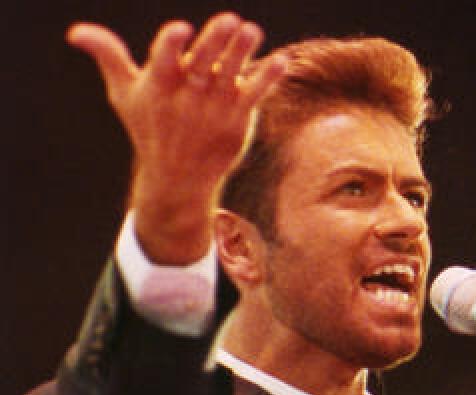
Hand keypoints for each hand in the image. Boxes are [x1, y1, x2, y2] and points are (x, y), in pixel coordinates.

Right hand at [67, 13, 285, 263]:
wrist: (178, 176)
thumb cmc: (148, 126)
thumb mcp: (124, 92)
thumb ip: (108, 56)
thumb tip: (76, 31)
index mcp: (159, 84)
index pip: (165, 60)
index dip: (172, 45)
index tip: (180, 29)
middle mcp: (188, 95)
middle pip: (203, 62)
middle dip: (216, 42)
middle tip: (231, 19)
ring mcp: (215, 106)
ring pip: (232, 74)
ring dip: (243, 51)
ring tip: (252, 30)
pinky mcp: (237, 116)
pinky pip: (255, 94)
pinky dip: (268, 78)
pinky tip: (282, 61)